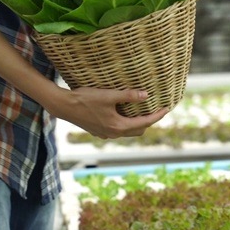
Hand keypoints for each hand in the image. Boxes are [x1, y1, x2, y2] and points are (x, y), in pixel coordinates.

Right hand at [44, 86, 168, 138]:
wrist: (63, 106)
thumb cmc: (85, 99)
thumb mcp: (109, 95)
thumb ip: (128, 96)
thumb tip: (146, 95)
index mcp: (118, 126)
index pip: (144, 123)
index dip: (157, 116)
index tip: (166, 109)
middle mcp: (113, 133)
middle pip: (138, 130)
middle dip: (149, 121)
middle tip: (156, 109)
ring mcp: (105, 134)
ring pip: (128, 131)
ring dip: (137, 122)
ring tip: (142, 110)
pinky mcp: (98, 131)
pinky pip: (118, 129)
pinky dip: (126, 123)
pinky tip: (124, 112)